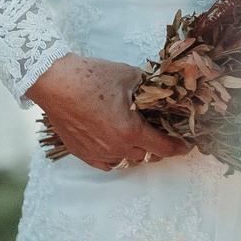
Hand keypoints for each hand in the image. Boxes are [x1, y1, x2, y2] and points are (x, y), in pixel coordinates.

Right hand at [27, 55, 188, 172]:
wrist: (56, 82)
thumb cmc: (91, 78)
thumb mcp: (129, 76)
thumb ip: (149, 87)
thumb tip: (161, 89)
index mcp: (130, 131)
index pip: (163, 147)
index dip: (178, 147)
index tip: (185, 146)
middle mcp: (115, 147)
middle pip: (146, 156)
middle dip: (157, 148)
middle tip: (160, 135)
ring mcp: (97, 152)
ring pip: (125, 161)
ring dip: (135, 153)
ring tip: (137, 139)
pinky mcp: (81, 152)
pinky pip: (105, 164)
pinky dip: (115, 158)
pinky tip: (116, 147)